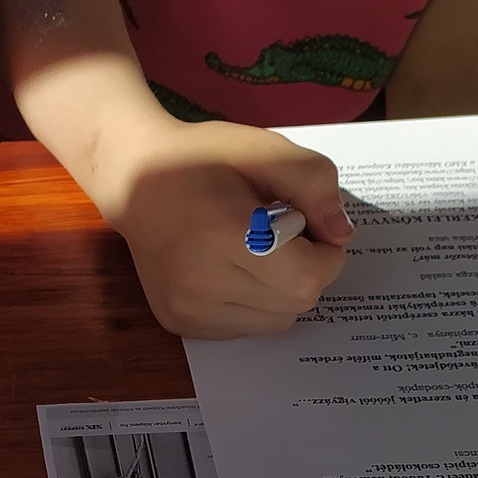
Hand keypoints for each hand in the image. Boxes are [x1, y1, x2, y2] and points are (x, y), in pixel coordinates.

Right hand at [98, 119, 352, 337]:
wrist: (135, 180)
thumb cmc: (203, 159)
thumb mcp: (266, 150)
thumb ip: (315, 184)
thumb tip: (342, 234)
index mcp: (224, 236)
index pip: (308, 277)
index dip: (326, 253)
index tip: (308, 224)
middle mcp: (201, 283)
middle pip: (296, 303)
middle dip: (307, 271)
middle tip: (283, 236)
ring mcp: (187, 310)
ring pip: (275, 322)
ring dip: (282, 291)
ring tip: (257, 254)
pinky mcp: (181, 324)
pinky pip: (245, 328)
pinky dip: (254, 304)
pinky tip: (232, 269)